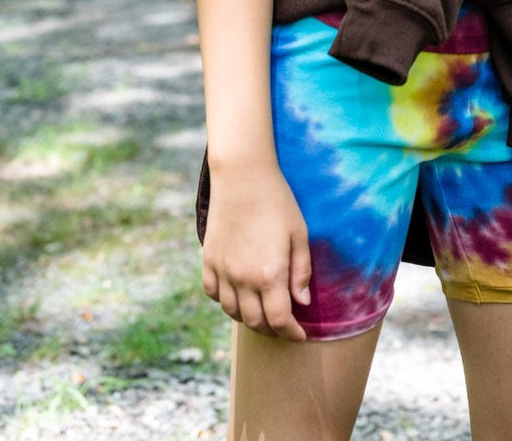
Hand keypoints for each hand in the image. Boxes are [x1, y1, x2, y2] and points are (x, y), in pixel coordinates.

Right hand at [201, 158, 311, 340]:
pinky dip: (226, 302)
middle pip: (256, 322)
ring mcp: (222, 271)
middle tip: (285, 325)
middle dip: (273, 329)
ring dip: (250, 318)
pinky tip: (239, 295)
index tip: (300, 335)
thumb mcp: (299, 234)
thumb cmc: (277, 202)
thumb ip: (301, 271)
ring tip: (264, 313)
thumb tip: (303, 303)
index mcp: (269, 274)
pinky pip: (214, 294)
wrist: (243, 176)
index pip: (280, 320)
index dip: (292, 333)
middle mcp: (242, 279)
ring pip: (233, 312)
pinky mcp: (208, 260)